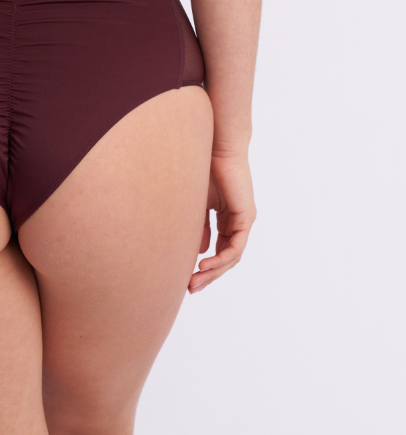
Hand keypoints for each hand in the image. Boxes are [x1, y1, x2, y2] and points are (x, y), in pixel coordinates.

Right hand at [189, 151, 255, 293]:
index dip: (205, 265)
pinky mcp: (245, 217)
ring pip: (232, 256)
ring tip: (195, 281)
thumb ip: (199, 226)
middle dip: (208, 274)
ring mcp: (243, 220)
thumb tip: (198, 250)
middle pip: (226, 258)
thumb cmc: (203, 167)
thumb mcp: (198, 204)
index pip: (219, 249)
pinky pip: (236, 246)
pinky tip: (204, 264)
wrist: (215, 146)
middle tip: (190, 288)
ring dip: (213, 271)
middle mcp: (238, 221)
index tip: (187, 277)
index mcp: (227, 218)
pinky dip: (220, 258)